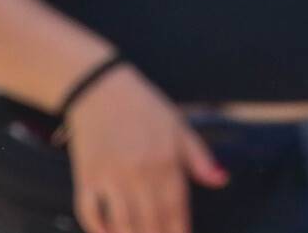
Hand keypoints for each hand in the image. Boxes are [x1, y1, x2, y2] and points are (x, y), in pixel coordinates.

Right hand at [64, 65, 227, 232]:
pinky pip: (90, 213)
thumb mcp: (179, 126)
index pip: (176, 208)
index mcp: (165, 160)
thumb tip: (222, 180)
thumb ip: (200, 158)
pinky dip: (99, 229)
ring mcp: (110, 176)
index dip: (180, 230)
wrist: (101, 88)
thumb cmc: (144, 107)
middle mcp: (139, 172)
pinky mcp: (86, 177)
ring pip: (123, 223)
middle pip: (151, 221)